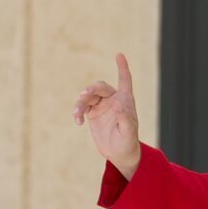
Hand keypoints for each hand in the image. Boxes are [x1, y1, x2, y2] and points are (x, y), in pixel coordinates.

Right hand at [73, 53, 139, 178]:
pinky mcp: (92, 113)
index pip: (124, 81)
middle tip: (84, 95)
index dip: (122, 68)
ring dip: (81, 103)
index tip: (119, 54)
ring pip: (88, 96)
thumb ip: (125, 119)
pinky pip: (82, 107)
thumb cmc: (128, 143)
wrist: (119, 154)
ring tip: (77, 113)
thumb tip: (118, 105)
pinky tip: (78, 121)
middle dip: (91, 89)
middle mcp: (113, 100)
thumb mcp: (129, 133)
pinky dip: (78, 112)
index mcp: (125, 101)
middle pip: (100, 87)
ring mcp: (102, 105)